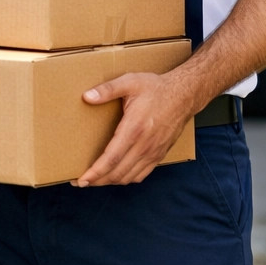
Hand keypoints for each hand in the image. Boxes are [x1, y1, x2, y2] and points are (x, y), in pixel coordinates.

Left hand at [75, 71, 195, 186]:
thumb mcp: (130, 82)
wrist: (184, 95)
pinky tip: (116, 176)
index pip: (112, 158)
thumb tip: (87, 96)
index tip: (82, 179)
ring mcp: (153, 152)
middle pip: (118, 172)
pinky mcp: (159, 154)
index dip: (96, 172)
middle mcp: (144, 145)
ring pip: (129, 176)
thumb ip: (107, 89)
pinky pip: (142, 174)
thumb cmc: (155, 88)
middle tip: (81, 182)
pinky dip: (127, 178)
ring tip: (95, 180)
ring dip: (111, 181)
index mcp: (134, 129)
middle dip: (98, 180)